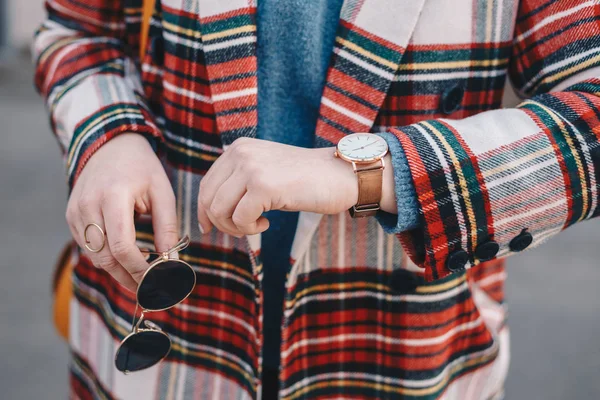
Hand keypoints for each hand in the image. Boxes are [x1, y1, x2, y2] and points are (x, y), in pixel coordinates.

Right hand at [66, 133, 178, 291]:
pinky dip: (106, 258)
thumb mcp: (163, 193)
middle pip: (106, 258)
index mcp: (113, 197)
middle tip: (151, 291)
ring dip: (117, 272)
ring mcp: (75, 212)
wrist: (111, 145)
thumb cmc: (142, 168)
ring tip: (141, 279)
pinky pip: (88, 247)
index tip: (159, 282)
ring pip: (95, 256)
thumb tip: (171, 262)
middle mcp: (88, 206)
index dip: (139, 270)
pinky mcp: (71, 216)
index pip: (122, 247)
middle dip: (129, 278)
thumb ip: (167, 228)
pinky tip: (126, 261)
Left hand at [197, 137, 395, 236]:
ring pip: (219, 210)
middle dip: (221, 223)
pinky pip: (240, 219)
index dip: (205, 211)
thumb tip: (211, 212)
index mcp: (239, 148)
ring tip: (257, 225)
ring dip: (236, 227)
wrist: (341, 175)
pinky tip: (267, 223)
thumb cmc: (307, 180)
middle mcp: (241, 153)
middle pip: (208, 198)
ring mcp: (251, 168)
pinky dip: (250, 229)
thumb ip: (240, 183)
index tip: (210, 227)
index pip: (207, 184)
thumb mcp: (267, 172)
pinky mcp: (263, 185)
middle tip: (243, 230)